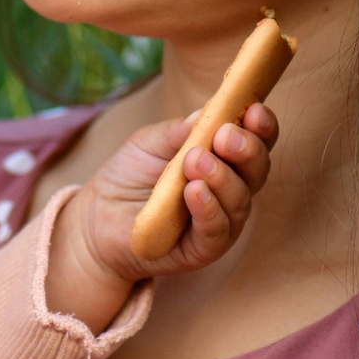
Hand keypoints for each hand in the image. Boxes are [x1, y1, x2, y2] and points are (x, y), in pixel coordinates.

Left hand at [47, 104, 277, 328]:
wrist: (97, 217)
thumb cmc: (129, 175)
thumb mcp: (149, 143)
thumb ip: (178, 131)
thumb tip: (207, 113)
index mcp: (225, 158)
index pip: (257, 141)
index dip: (260, 126)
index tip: (253, 109)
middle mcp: (231, 190)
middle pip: (257, 170)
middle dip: (247, 149)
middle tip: (225, 136)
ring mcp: (220, 221)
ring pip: (238, 201)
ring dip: (221, 178)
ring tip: (195, 160)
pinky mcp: (203, 249)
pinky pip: (216, 230)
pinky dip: (208, 209)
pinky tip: (194, 191)